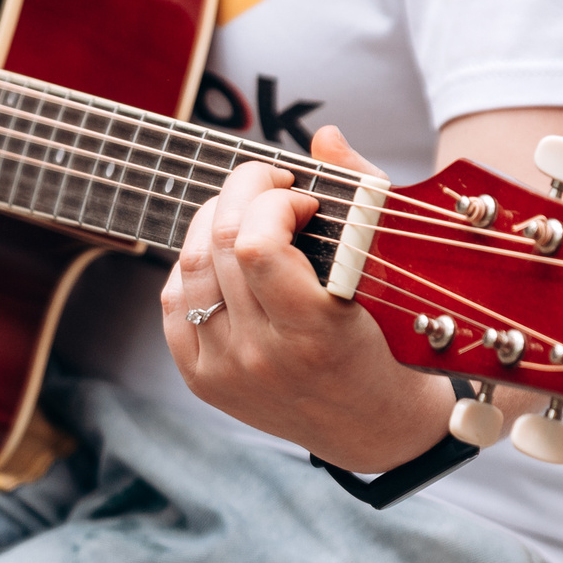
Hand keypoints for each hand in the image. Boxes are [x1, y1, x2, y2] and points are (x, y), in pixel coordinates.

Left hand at [160, 125, 454, 472]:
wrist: (370, 426)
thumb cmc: (389, 337)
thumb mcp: (390, 269)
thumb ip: (358, 195)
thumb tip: (322, 136)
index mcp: (314, 331)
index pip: (256, 244)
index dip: (272, 201)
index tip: (302, 200)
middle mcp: (260, 356)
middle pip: (218, 245)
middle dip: (243, 194)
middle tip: (273, 190)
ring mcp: (224, 371)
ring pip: (187, 267)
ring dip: (214, 223)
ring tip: (250, 219)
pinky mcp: (200, 379)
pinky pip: (173, 301)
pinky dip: (194, 267)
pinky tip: (228, 261)